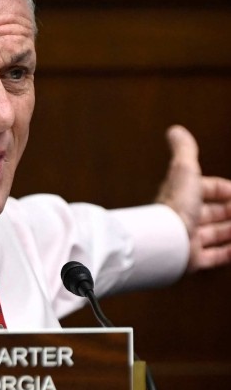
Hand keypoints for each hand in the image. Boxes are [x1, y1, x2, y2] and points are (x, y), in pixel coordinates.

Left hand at [155, 125, 230, 271]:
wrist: (166, 242)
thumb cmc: (175, 206)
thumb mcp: (184, 171)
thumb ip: (184, 151)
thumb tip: (175, 129)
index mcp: (182, 196)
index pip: (207, 189)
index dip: (226, 189)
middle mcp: (184, 218)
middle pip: (213, 213)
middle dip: (230, 211)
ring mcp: (189, 240)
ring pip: (216, 234)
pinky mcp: (193, 260)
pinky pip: (215, 256)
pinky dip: (228, 252)